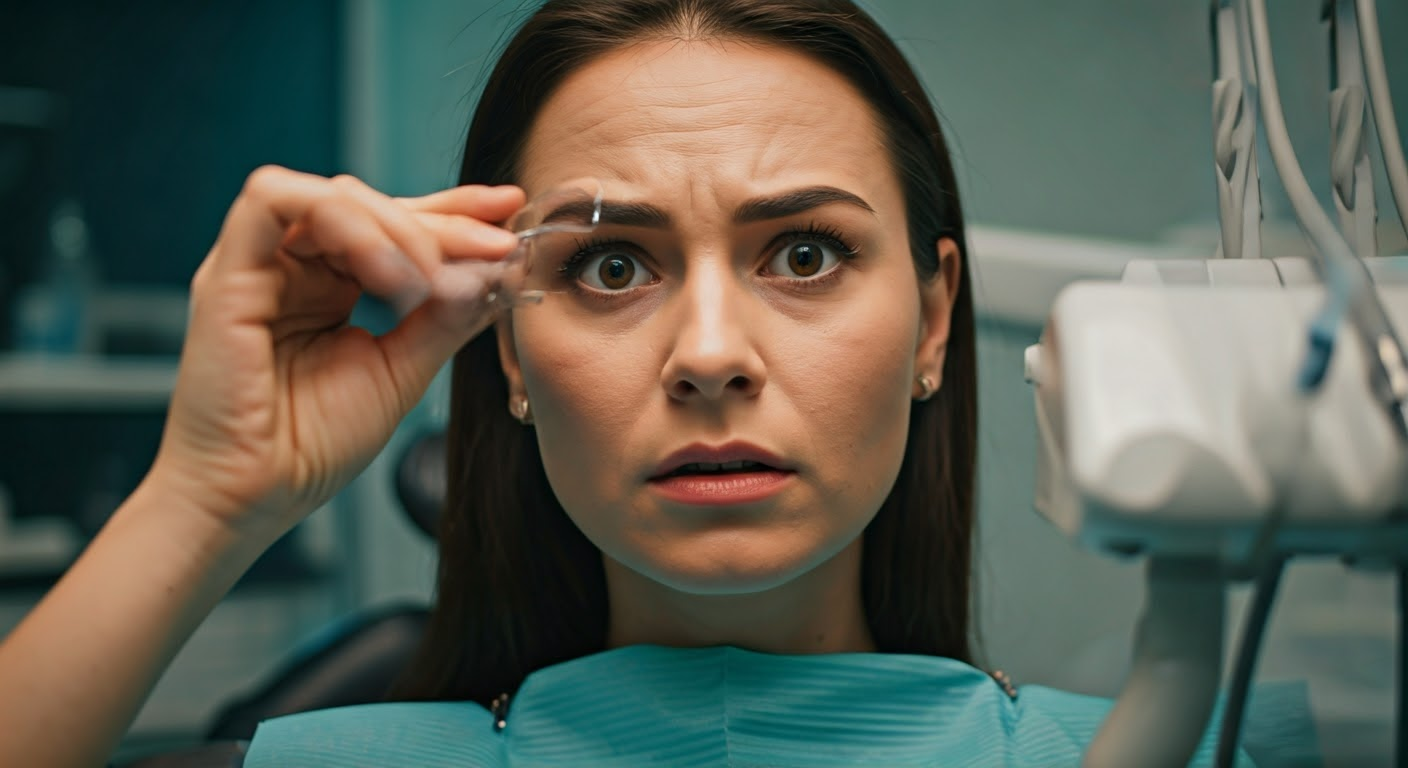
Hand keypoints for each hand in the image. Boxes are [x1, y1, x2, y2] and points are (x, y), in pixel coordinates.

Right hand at [149, 166, 523, 541]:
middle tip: (494, 248)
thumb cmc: (313, 446)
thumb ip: (446, 317)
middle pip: (371, 203)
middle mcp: (293, 266)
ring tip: (430, 281)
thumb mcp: (403, 370)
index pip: (393, 224)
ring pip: (332, 196)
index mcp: (330, 285)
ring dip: (397, 227)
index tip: (510, 213)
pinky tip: (386, 272)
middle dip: (442, 221)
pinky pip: (274, 200)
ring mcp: (258, 265)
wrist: (256, 497)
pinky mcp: (227, 271)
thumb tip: (496, 269)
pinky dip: (344, 223)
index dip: (453, 212)